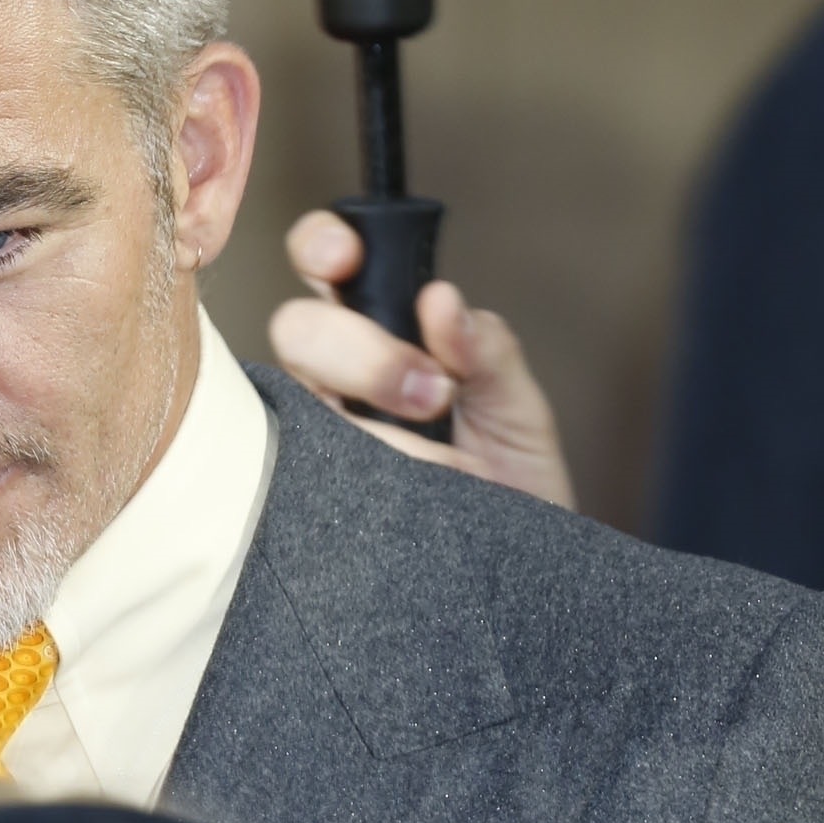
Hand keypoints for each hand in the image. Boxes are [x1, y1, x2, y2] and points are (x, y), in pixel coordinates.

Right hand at [269, 212, 575, 508]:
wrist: (526, 575)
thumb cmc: (516, 483)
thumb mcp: (517, 404)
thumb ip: (486, 347)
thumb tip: (441, 300)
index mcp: (382, 332)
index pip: (325, 265)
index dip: (322, 247)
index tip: (346, 259)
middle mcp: (337, 383)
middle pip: (297, 330)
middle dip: (359, 349)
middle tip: (431, 392)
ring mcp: (321, 444)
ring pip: (298, 401)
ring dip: (367, 416)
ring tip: (436, 450)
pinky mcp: (316, 504)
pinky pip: (304, 475)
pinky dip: (357, 476)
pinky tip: (401, 487)